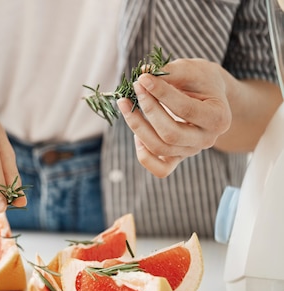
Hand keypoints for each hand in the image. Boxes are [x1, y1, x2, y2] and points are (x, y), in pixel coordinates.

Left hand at [118, 58, 231, 177]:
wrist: (210, 97)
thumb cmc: (201, 81)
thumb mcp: (193, 70)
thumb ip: (172, 72)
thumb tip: (144, 73)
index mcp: (218, 118)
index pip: (185, 109)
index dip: (161, 93)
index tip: (143, 78)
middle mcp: (207, 140)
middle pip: (171, 134)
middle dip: (149, 110)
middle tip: (135, 88)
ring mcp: (191, 152)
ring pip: (160, 149)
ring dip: (137, 126)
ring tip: (125, 104)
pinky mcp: (178, 159)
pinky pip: (160, 169)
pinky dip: (144, 155)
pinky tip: (136, 134)